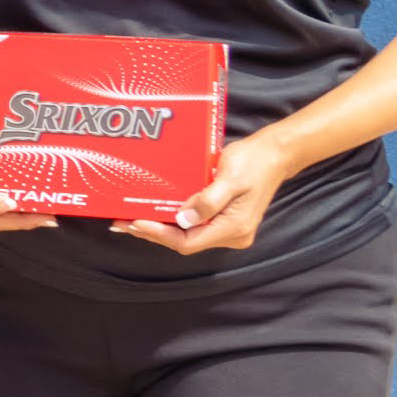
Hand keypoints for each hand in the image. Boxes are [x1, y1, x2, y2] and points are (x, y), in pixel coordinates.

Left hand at [119, 131, 293, 256]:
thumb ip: (207, 201)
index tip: (134, 221)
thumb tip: (182, 219)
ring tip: (131, 219)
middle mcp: (232, 235)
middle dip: (153, 233)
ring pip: (187, 236)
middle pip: (185, 242)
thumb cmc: (253, 162)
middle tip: (122, 222)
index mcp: (234, 228)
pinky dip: (172, 221)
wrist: (274, 154)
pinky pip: (194, 226)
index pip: (188, 242)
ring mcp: (229, 230)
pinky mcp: (225, 220)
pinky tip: (154, 213)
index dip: (158, 234)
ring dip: (159, 228)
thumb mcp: (229, 178)